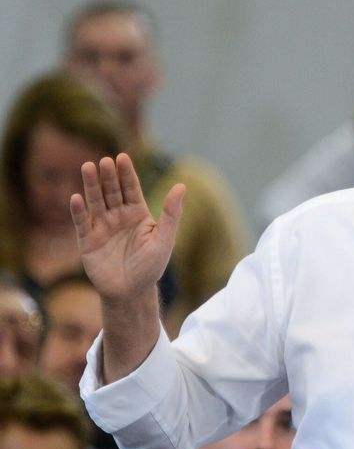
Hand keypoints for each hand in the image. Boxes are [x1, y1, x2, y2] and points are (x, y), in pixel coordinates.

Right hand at [70, 154, 184, 302]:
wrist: (131, 292)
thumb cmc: (151, 266)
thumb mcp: (164, 239)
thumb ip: (171, 213)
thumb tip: (182, 185)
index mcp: (137, 214)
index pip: (131, 189)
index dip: (127, 173)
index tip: (123, 157)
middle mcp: (118, 216)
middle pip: (112, 191)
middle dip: (108, 176)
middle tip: (105, 161)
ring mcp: (102, 227)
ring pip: (95, 202)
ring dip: (91, 186)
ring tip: (87, 167)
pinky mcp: (87, 241)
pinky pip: (82, 223)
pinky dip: (79, 211)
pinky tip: (76, 198)